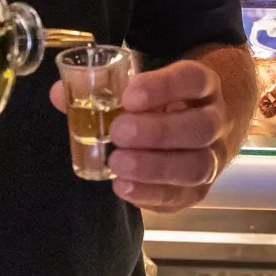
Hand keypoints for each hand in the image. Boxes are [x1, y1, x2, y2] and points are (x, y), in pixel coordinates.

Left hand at [48, 59, 234, 210]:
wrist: (198, 124)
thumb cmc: (161, 103)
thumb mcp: (143, 86)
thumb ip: (103, 88)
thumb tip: (60, 94)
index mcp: (202, 86)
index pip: (192, 79)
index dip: (163, 87)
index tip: (129, 96)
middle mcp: (215, 120)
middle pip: (200, 126)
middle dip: (158, 132)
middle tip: (119, 133)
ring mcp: (212, 157)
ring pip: (198, 165)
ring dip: (155, 168)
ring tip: (118, 164)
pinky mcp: (200, 189)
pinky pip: (182, 195)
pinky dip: (151, 194)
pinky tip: (122, 188)